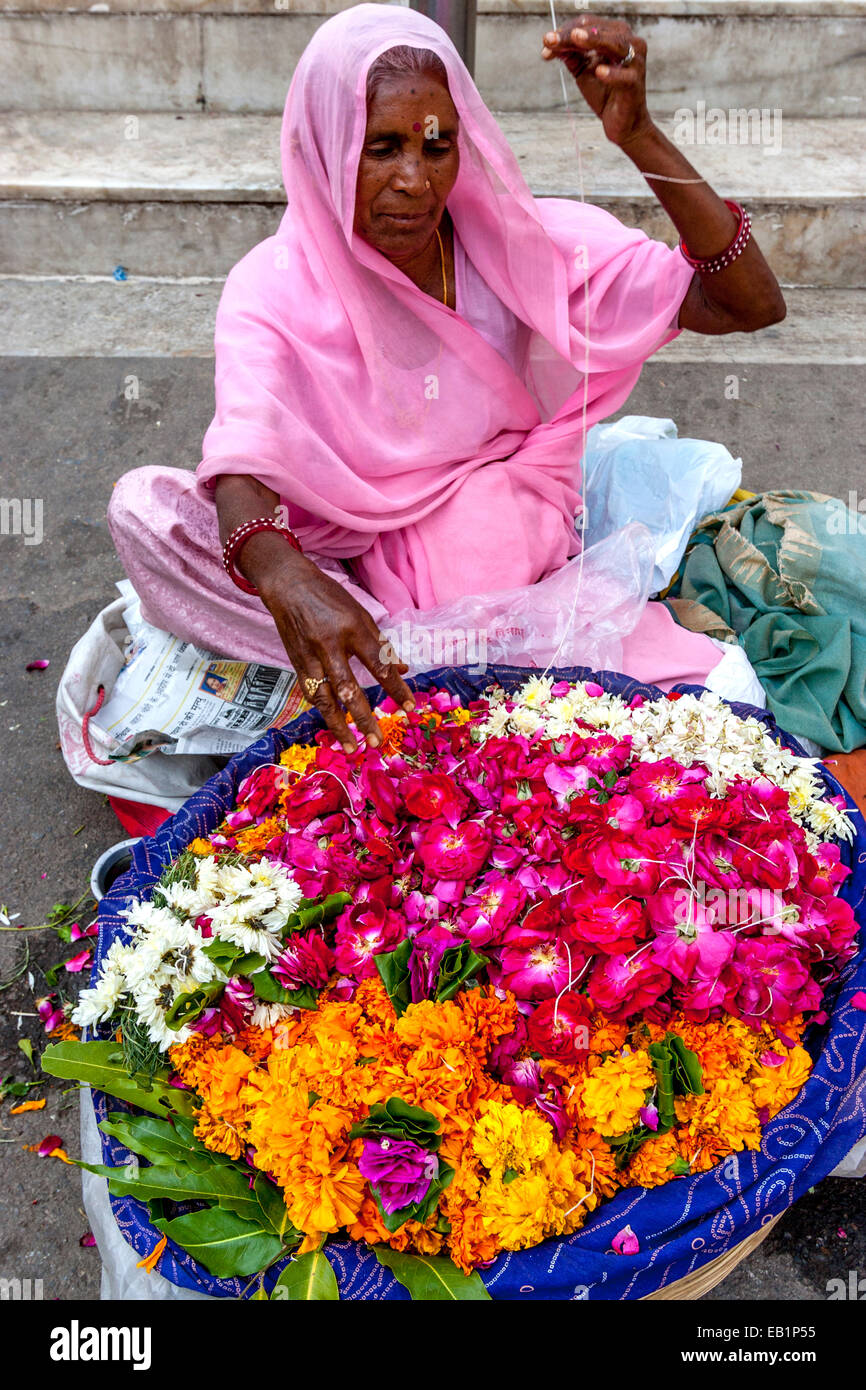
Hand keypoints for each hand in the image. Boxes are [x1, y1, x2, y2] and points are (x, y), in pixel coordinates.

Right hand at [258, 549, 414, 753]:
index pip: (379, 664)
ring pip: (324, 698)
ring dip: (338, 726)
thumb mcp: (361, 614)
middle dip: (363, 717)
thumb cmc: (329, 598)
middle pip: (348, 688)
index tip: (409, 708)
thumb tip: (403, 669)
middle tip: (377, 741)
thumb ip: (381, 644)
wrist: (288, 585)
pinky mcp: (296, 663)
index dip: (395, 688)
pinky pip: (311, 693)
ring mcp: (309, 656)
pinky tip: (335, 727)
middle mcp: (330, 644)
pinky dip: (324, 712)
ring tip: (352, 747)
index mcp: (352, 628)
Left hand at [541, 13, 652, 148]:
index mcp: (616, 36)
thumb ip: (570, 54)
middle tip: (550, 39)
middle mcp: (629, 43)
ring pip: (614, 43)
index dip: (566, 30)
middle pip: (598, 29)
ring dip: (594, 40)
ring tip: (575, 38)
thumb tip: (550, 42)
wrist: (622, 123)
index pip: (588, 24)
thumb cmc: (605, 93)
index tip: (546, 41)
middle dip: (572, 34)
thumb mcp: (583, 70)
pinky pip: (624, 76)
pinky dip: (612, 74)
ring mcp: (635, 62)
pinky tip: (599, 72)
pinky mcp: (635, 83)